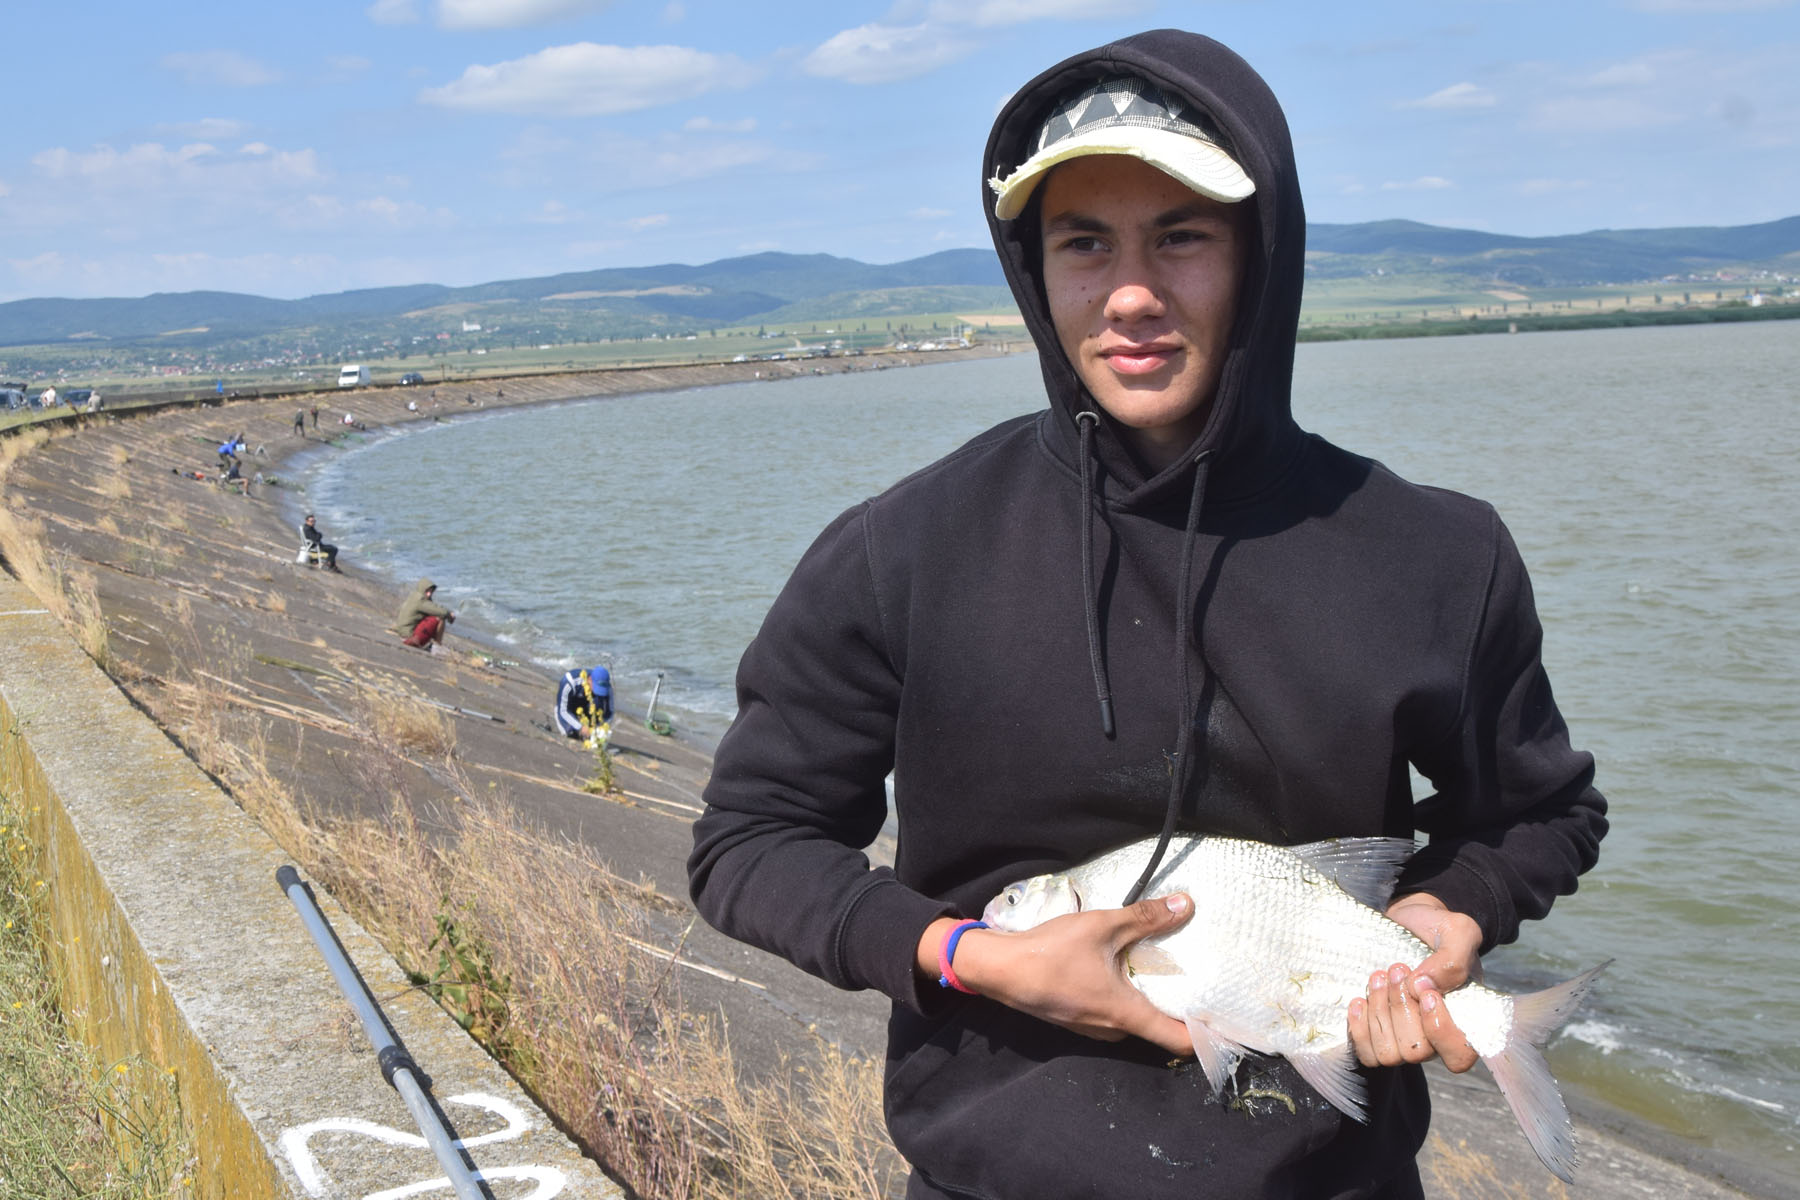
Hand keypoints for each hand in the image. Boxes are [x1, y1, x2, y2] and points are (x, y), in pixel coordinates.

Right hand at [918, 895, 1195, 1056]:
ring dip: (1151, 1004)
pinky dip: (1128, 1000)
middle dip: (1180, 1012)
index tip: (1227, 1021)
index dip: (1207, 1035)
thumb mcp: (1102, 927)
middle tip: (1202, 985)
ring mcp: (1092, 1029)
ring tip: (1168, 974)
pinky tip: (1126, 972)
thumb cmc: (1052, 951)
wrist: (998, 970)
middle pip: (1159, 1031)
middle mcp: (1113, 1030)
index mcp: (1126, 1013)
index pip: (1179, 1040)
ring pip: (1135, 1023)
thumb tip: (1187, 904)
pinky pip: (1114, 1017)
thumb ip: (1145, 917)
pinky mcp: (1077, 1021)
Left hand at [1347, 893, 1482, 1071]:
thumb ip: (1453, 960)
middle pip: (1417, 1052)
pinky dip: (1359, 1028)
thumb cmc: (1437, 929)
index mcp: (1464, 1019)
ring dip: (1379, 1014)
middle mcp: (1435, 1036)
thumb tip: (1424, 986)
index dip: (1440, 1031)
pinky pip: (1367, 1053)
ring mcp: (1405, 1037)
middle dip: (1401, 1009)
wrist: (1407, 920)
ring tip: (1379, 977)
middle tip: (1397, 969)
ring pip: (1390, 1054)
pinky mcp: (1378, 1034)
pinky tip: (1360, 1000)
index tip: (1426, 992)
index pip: (1459, 1056)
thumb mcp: (1458, 932)